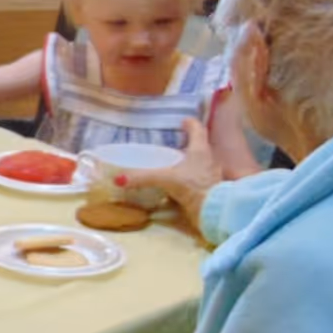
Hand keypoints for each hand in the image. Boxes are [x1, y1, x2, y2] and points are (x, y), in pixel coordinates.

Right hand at [129, 117, 222, 231]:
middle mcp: (209, 159)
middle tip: (176, 142)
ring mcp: (212, 175)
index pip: (197, 130)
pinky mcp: (211, 189)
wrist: (214, 212)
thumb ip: (142, 177)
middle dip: (189, 143)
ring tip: (177, 163)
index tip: (183, 120)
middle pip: (201, 145)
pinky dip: (192, 177)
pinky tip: (183, 183)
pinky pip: (201, 178)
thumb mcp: (165, 179)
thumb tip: (118, 178)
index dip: (190, 123)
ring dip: (192, 161)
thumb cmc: (193, 187)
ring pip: (202, 162)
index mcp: (200, 150)